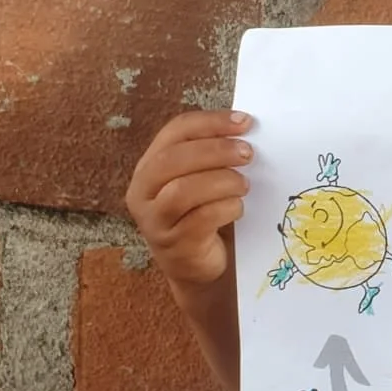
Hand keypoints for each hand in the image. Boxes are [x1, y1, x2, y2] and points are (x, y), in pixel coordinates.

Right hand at [125, 110, 252, 288]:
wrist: (198, 268)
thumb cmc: (203, 216)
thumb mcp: (202, 181)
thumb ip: (212, 157)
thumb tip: (246, 129)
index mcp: (149, 166)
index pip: (176, 131)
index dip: (211, 122)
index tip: (244, 122)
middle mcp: (143, 192)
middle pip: (174, 158)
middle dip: (217, 151)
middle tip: (248, 153)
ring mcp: (155, 220)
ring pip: (184, 190)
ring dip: (223, 181)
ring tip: (244, 185)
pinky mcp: (174, 245)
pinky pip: (201, 219)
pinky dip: (226, 208)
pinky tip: (237, 208)